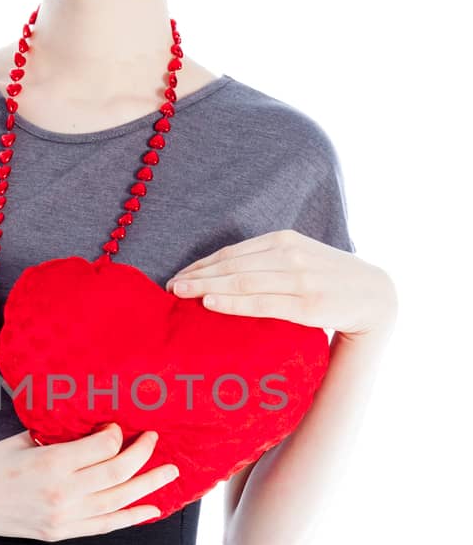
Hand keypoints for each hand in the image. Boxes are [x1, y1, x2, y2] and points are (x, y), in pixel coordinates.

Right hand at [0, 425, 178, 541]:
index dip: (118, 434)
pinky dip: (132, 517)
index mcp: (52, 462)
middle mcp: (63, 492)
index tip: (118, 426)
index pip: (104, 447)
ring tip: (170, 472)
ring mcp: (64, 517)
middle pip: (118, 472)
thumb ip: (59, 435)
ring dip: (148, 484)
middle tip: (154, 440)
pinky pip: (105, 526)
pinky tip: (152, 508)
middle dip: (142, 454)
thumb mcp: (24, 439)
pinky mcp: (61, 533)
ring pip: (119, 500)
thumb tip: (92, 425)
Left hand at [165, 228, 397, 339]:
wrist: (376, 296)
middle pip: (232, 265)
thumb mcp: (300, 259)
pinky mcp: (308, 305)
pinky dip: (233, 303)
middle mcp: (290, 255)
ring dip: (207, 288)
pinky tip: (211, 304)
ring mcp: (299, 279)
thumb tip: (225, 275)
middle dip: (198, 275)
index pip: (232, 252)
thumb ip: (268, 262)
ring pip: (242, 282)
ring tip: (180, 295)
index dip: (202, 264)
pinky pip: (262, 303)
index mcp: (284, 240)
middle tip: (169, 287)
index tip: (178, 275)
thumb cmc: (330, 280)